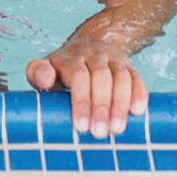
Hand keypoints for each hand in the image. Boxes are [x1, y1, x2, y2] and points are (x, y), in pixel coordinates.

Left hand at [27, 39, 147, 138]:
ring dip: (120, 104)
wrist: (89, 43)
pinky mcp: (128, 65)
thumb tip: (44, 78)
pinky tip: (138, 111)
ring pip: (120, 78)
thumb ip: (38, 73)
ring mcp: (112, 59)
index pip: (78, 76)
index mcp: (69, 58)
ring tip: (117, 129)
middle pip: (101, 78)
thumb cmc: (62, 68)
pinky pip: (136, 77)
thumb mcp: (45, 68)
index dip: (81, 101)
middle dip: (101, 107)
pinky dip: (139, 94)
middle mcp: (92, 56)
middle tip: (100, 133)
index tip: (81, 126)